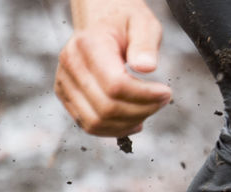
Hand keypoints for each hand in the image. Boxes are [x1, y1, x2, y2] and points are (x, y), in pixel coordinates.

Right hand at [55, 0, 172, 136]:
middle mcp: (70, 63)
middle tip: (162, 101)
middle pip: (106, 108)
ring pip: (97, 122)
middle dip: (141, 111)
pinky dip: (115, 129)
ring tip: (149, 110)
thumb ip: (146, 44)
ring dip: (129, 123)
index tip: (166, 92)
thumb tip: (146, 67)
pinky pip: (90, 125)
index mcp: (87, 44)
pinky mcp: (65, 96)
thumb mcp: (143, 24)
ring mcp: (64, 82)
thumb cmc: (124, 23)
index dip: (145, 96)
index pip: (115, 85)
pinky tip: (134, 121)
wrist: (102, 23)